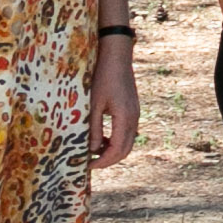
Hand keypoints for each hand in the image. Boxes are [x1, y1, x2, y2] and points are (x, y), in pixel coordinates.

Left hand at [91, 38, 139, 170]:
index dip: (102, 162)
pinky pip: (127, 132)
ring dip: (112, 151)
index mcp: (125, 118)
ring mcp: (135, 113)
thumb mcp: (93, 104)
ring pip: (127, 142)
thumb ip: (93, 128)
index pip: (117, 150)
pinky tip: (102, 138)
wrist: (116, 55)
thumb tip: (91, 150)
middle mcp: (134, 118)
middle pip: (125, 150)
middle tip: (90, 164)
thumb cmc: (101, 77)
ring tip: (94, 152)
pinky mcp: (132, 109)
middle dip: (109, 160)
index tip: (87, 166)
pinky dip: (115, 140)